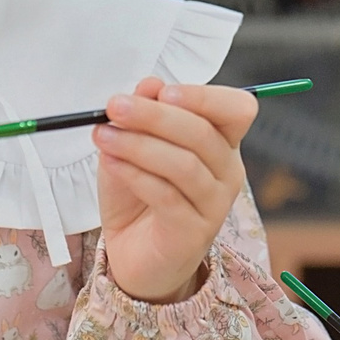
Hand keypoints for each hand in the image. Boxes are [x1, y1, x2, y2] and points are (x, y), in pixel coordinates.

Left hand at [94, 77, 254, 302]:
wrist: (133, 256)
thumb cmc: (140, 197)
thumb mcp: (135, 147)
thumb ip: (143, 117)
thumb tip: (149, 83)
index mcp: (221, 143)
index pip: (236, 109)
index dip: (204, 97)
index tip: (162, 91)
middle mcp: (227, 172)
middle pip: (203, 134)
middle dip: (155, 116)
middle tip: (115, 106)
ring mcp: (214, 205)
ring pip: (184, 165)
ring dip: (139, 145)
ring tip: (102, 135)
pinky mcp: (193, 233)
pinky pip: (167, 196)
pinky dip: (136, 175)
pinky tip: (110, 163)